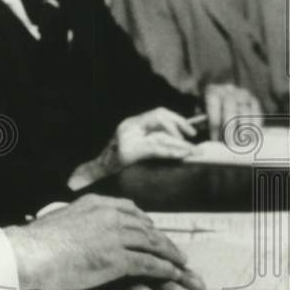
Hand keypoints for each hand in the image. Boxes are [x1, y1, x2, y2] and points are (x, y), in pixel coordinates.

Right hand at [3, 193, 204, 289]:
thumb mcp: (60, 219)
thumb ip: (76, 220)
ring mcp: (114, 235)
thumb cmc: (35, 242)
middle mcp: (109, 215)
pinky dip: (164, 270)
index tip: (155, 231)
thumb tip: (75, 227)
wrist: (29, 253)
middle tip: (178, 254)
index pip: (130, 210)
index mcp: (95, 203)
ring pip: (153, 245)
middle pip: (146, 228)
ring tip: (183, 267)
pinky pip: (148, 264)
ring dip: (171, 257)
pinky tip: (172, 275)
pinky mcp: (116, 258)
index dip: (146, 223)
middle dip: (165, 242)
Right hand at [68, 107, 194, 189]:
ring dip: (179, 144)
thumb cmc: (118, 165)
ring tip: (193, 152)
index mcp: (131, 123)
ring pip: (159, 135)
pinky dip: (172, 152)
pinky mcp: (128, 152)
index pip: (158, 113)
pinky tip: (183, 155)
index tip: (190, 131)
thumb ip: (153, 141)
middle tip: (191, 142)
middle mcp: (128, 126)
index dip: (177, 120)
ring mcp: (127, 138)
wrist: (96, 177)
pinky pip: (155, 149)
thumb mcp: (137, 148)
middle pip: (159, 117)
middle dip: (179, 127)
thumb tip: (181, 143)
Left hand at [203, 83, 262, 140]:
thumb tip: (204, 137)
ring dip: (243, 130)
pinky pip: (257, 114)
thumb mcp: (202, 110)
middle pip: (231, 110)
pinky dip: (255, 127)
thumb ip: (202, 121)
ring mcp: (243, 94)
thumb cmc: (209, 107)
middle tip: (230, 144)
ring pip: (245, 112)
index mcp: (213, 91)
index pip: (213, 108)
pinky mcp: (254, 100)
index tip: (215, 140)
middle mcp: (229, 90)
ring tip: (241, 144)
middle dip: (230, 129)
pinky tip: (252, 138)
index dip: (215, 126)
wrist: (221, 93)